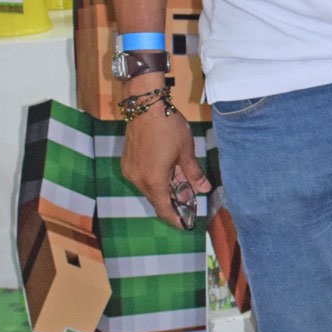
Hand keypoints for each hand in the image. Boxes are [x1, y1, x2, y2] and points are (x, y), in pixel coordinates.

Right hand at [120, 96, 210, 230]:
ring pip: (148, 187)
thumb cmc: (169, 128)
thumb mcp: (186, 151)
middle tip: (188, 200)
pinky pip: (142, 177)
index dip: (174, 218)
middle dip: (171, 201)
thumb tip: (204, 189)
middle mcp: (138, 179)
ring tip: (181, 182)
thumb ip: (193, 173)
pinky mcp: (127, 162)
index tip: (184, 224)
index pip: (163, 208)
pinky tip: (167, 171)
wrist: (146, 107)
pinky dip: (154, 179)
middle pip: (156, 198)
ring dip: (163, 188)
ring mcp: (130, 170)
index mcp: (153, 180)